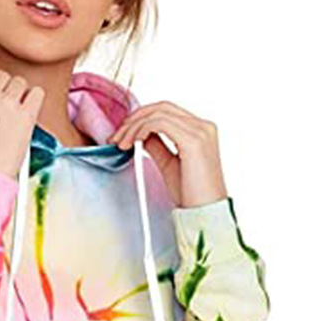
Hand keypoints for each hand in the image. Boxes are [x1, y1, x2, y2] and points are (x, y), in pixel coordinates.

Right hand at [0, 63, 44, 180]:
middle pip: (4, 76)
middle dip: (5, 91)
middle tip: (3, 113)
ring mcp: (7, 102)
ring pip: (20, 83)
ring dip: (20, 97)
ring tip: (13, 117)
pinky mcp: (26, 114)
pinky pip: (37, 93)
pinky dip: (35, 101)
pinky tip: (27, 114)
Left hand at [107, 101, 228, 207]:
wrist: (205, 213)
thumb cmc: (191, 195)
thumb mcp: (169, 165)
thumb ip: (157, 146)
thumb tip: (140, 134)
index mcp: (200, 130)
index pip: (166, 111)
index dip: (141, 118)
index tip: (122, 134)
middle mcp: (203, 126)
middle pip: (162, 107)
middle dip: (134, 119)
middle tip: (115, 138)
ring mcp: (200, 131)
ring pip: (159, 113)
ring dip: (134, 126)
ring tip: (121, 144)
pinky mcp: (193, 141)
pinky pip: (160, 123)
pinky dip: (142, 129)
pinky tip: (133, 142)